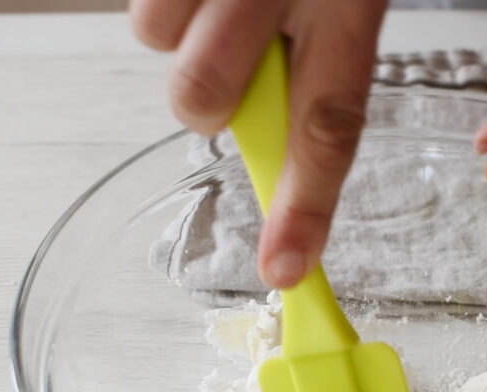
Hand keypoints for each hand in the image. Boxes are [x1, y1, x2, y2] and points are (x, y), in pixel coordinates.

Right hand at [130, 0, 387, 288]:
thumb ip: (328, 65)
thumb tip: (332, 153)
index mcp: (349, 5)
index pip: (327, 127)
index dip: (304, 208)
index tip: (285, 271)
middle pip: (206, 93)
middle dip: (208, 102)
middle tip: (234, 69)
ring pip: (159, 43)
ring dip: (182, 41)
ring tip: (219, 8)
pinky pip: (138, 7)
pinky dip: (164, 5)